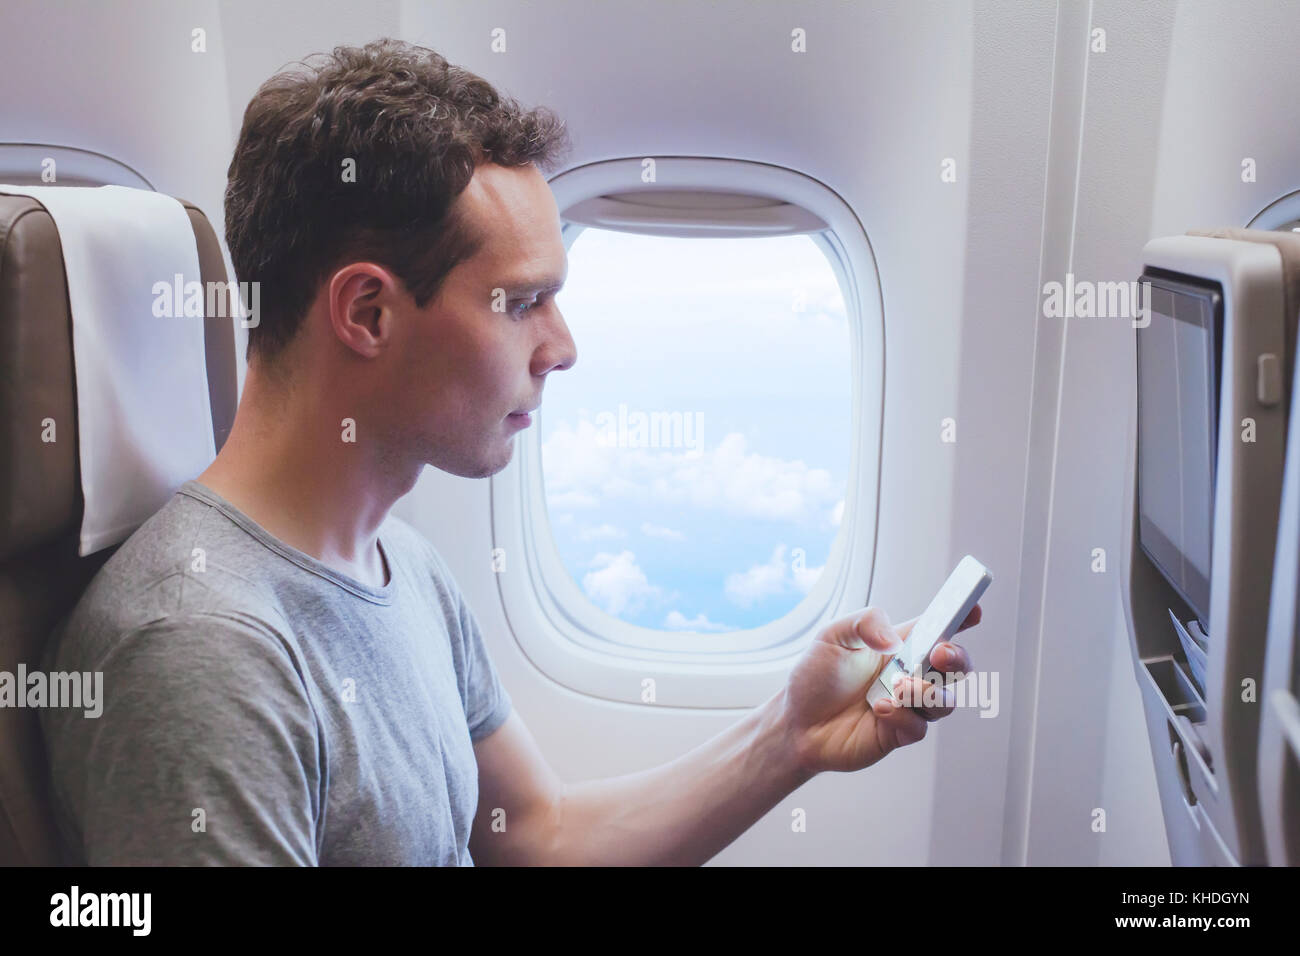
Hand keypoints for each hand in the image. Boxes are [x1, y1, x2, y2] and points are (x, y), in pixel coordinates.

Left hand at [781, 604, 980, 774]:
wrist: (796, 722)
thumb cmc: (816, 676)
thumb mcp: (832, 635)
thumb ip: (865, 623)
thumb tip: (894, 640)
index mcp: (901, 645)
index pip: (940, 627)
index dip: (962, 616)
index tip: (973, 608)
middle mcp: (911, 674)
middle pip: (956, 667)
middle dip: (959, 658)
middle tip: (941, 653)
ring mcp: (908, 706)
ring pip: (944, 700)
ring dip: (926, 691)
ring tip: (898, 685)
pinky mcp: (898, 734)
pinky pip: (917, 727)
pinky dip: (902, 716)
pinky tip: (878, 709)